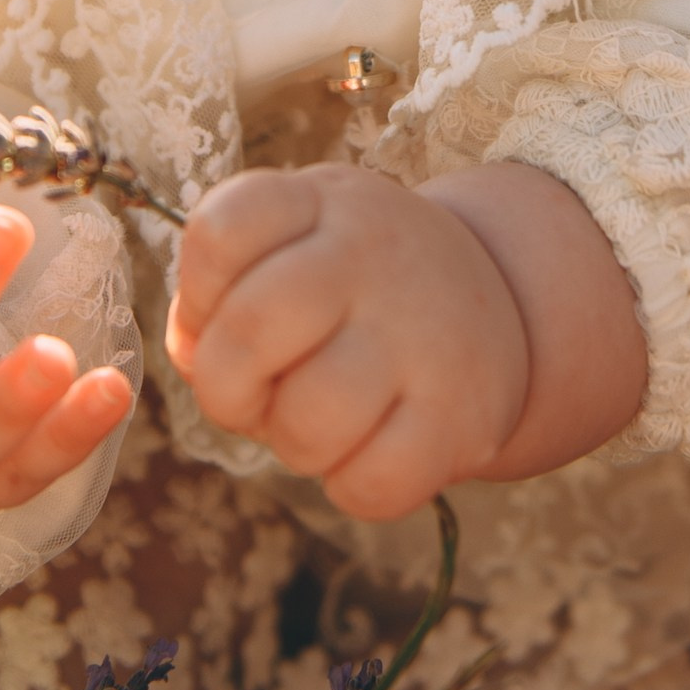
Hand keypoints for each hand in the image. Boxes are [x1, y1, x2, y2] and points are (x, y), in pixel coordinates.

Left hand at [167, 163, 528, 519]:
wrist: (498, 302)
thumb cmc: (356, 289)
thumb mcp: (293, 249)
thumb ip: (220, 294)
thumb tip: (190, 350)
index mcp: (319, 203)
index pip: (222, 230)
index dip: (199, 292)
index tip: (226, 309)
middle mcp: (373, 256)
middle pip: (251, 328)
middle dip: (226, 385)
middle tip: (256, 391)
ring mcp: (421, 336)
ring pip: (308, 421)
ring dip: (292, 442)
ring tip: (319, 418)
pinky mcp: (461, 417)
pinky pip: (370, 485)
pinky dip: (350, 485)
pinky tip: (368, 448)